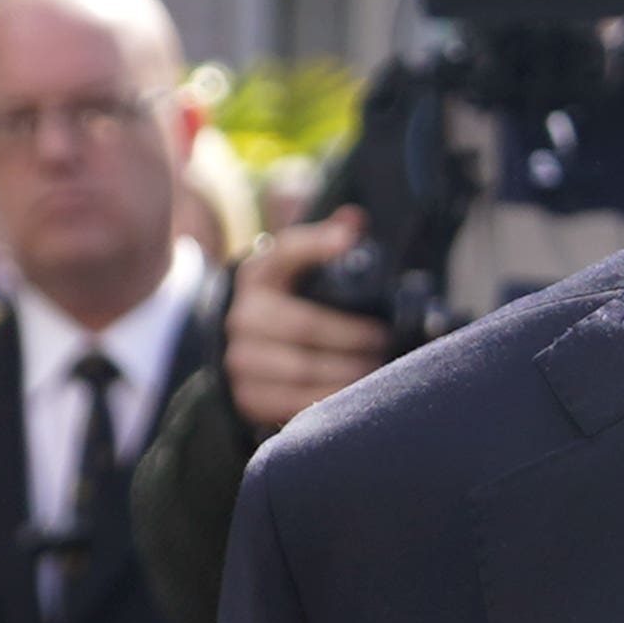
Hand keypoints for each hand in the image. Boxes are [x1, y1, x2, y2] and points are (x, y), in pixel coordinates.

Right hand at [229, 212, 401, 435]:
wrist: (244, 350)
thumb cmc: (287, 303)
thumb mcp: (296, 270)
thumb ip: (323, 244)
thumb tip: (354, 220)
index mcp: (259, 274)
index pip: (286, 251)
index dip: (316, 244)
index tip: (347, 240)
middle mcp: (242, 315)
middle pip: (305, 326)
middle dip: (352, 336)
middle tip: (383, 340)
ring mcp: (240, 358)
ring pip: (303, 369)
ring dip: (348, 371)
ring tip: (376, 369)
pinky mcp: (247, 397)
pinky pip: (294, 403)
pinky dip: (330, 400)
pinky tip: (353, 395)